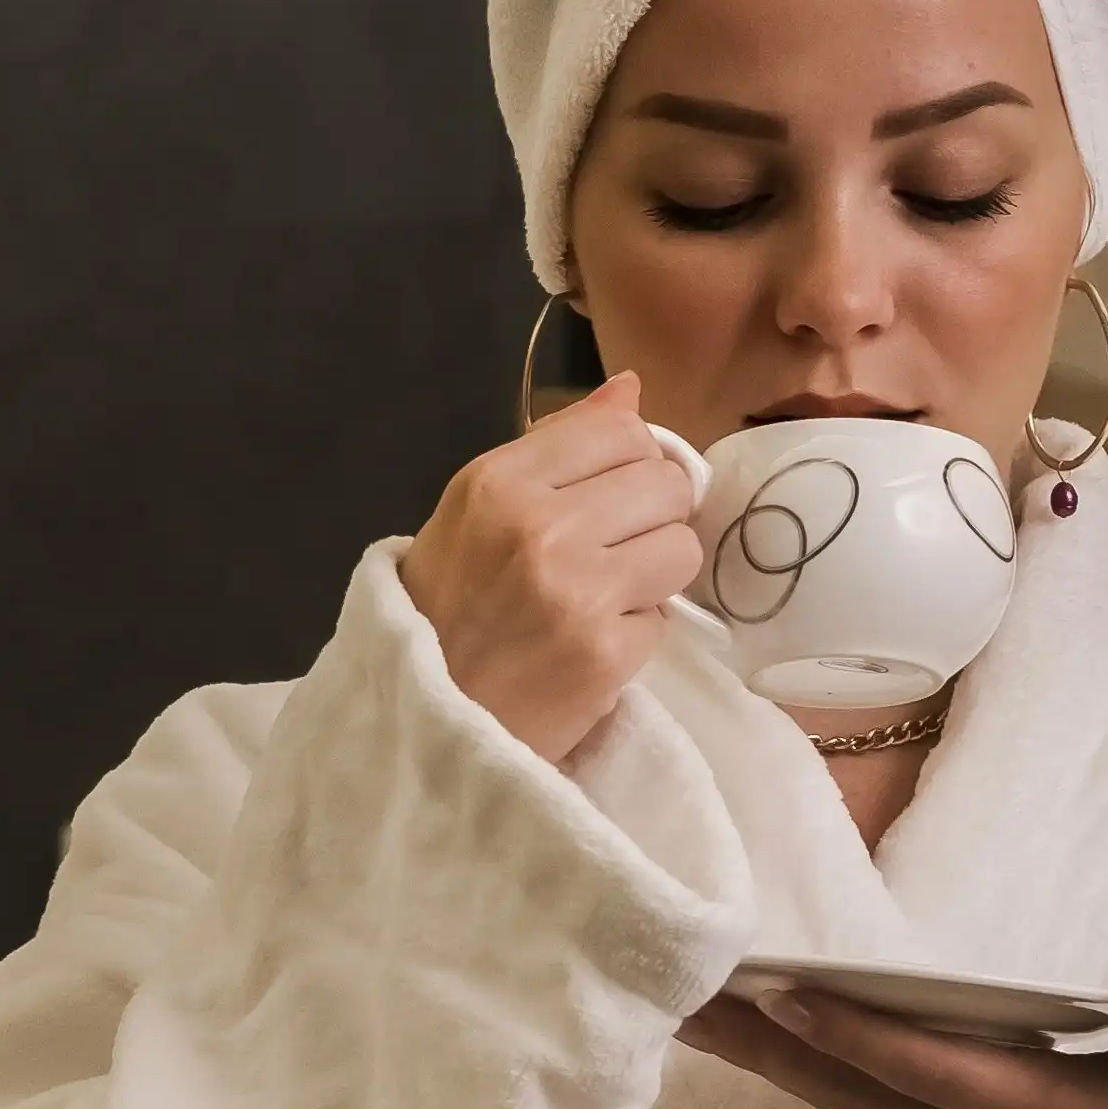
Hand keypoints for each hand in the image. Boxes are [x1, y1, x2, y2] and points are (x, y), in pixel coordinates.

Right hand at [398, 372, 706, 766]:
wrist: (426, 721)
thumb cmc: (447, 609)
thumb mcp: (477, 511)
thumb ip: (555, 446)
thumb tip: (630, 387)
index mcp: (500, 480)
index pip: (623, 430)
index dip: (633, 462)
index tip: (612, 496)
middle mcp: (539, 525)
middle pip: (665, 482)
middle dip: (654, 516)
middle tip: (615, 551)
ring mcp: (577, 590)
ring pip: (682, 546)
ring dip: (657, 573)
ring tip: (608, 595)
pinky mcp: (606, 652)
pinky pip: (666, 615)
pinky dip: (639, 629)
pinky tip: (596, 640)